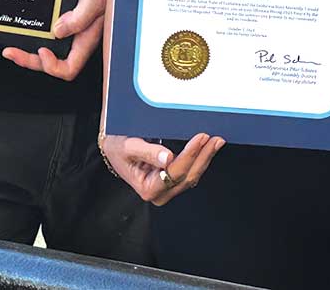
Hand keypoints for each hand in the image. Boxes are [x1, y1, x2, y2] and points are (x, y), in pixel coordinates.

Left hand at [2, 0, 108, 79]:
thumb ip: (79, 17)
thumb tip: (58, 30)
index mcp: (85, 41)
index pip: (69, 68)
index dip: (53, 66)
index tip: (42, 50)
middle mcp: (75, 41)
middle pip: (52, 65)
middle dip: (30, 62)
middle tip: (12, 53)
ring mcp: (68, 35)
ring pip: (46, 54)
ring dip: (28, 55)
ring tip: (12, 50)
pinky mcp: (62, 25)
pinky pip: (46, 40)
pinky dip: (33, 40)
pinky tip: (24, 35)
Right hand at [99, 132, 223, 205]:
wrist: (113, 147)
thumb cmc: (117, 147)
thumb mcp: (128, 147)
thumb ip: (148, 153)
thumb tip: (168, 158)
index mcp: (147, 188)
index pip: (175, 172)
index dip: (190, 154)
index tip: (201, 137)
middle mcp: (159, 193)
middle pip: (188, 176)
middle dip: (203, 157)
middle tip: (215, 138)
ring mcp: (167, 189)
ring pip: (192, 175)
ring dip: (205, 158)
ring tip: (217, 141)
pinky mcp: (173, 181)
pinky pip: (190, 172)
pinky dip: (200, 159)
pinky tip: (208, 148)